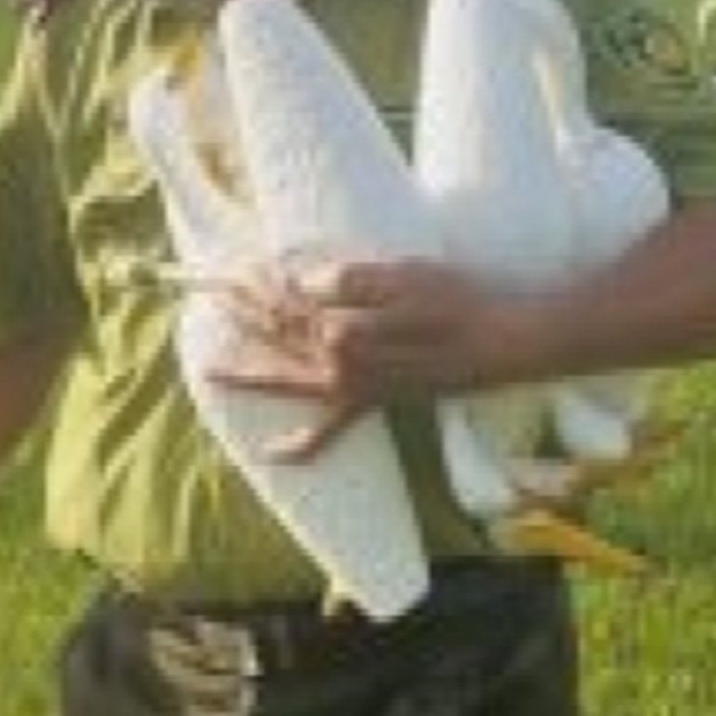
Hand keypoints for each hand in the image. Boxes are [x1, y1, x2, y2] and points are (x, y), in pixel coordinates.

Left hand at [187, 254, 507, 461]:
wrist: (506, 343)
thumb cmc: (464, 299)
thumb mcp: (409, 275)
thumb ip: (351, 282)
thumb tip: (300, 283)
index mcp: (346, 331)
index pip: (290, 300)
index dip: (262, 280)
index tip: (237, 261)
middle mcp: (342, 366)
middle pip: (281, 335)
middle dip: (246, 313)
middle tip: (212, 292)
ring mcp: (357, 389)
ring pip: (289, 382)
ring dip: (249, 376)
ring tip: (209, 369)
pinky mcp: (377, 402)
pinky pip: (331, 432)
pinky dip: (301, 446)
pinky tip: (272, 454)